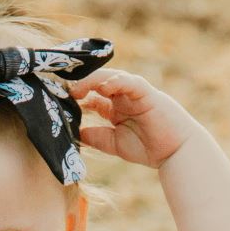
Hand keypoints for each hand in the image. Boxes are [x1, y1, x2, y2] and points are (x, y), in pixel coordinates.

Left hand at [68, 70, 200, 168]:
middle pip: (96, 82)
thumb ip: (94, 136)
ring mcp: (134, 93)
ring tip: (76, 89)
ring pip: (110, 78)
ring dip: (92, 81)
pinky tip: (104, 87)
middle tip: (60, 91)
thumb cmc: (147, 148)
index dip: (74, 96)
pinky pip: (131, 82)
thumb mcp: (113, 143)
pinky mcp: (147, 93)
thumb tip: (73, 134)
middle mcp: (122, 96)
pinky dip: (117, 82)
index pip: (91, 95)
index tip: (55, 100)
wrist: (174, 153)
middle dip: (78, 85)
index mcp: (114, 107)